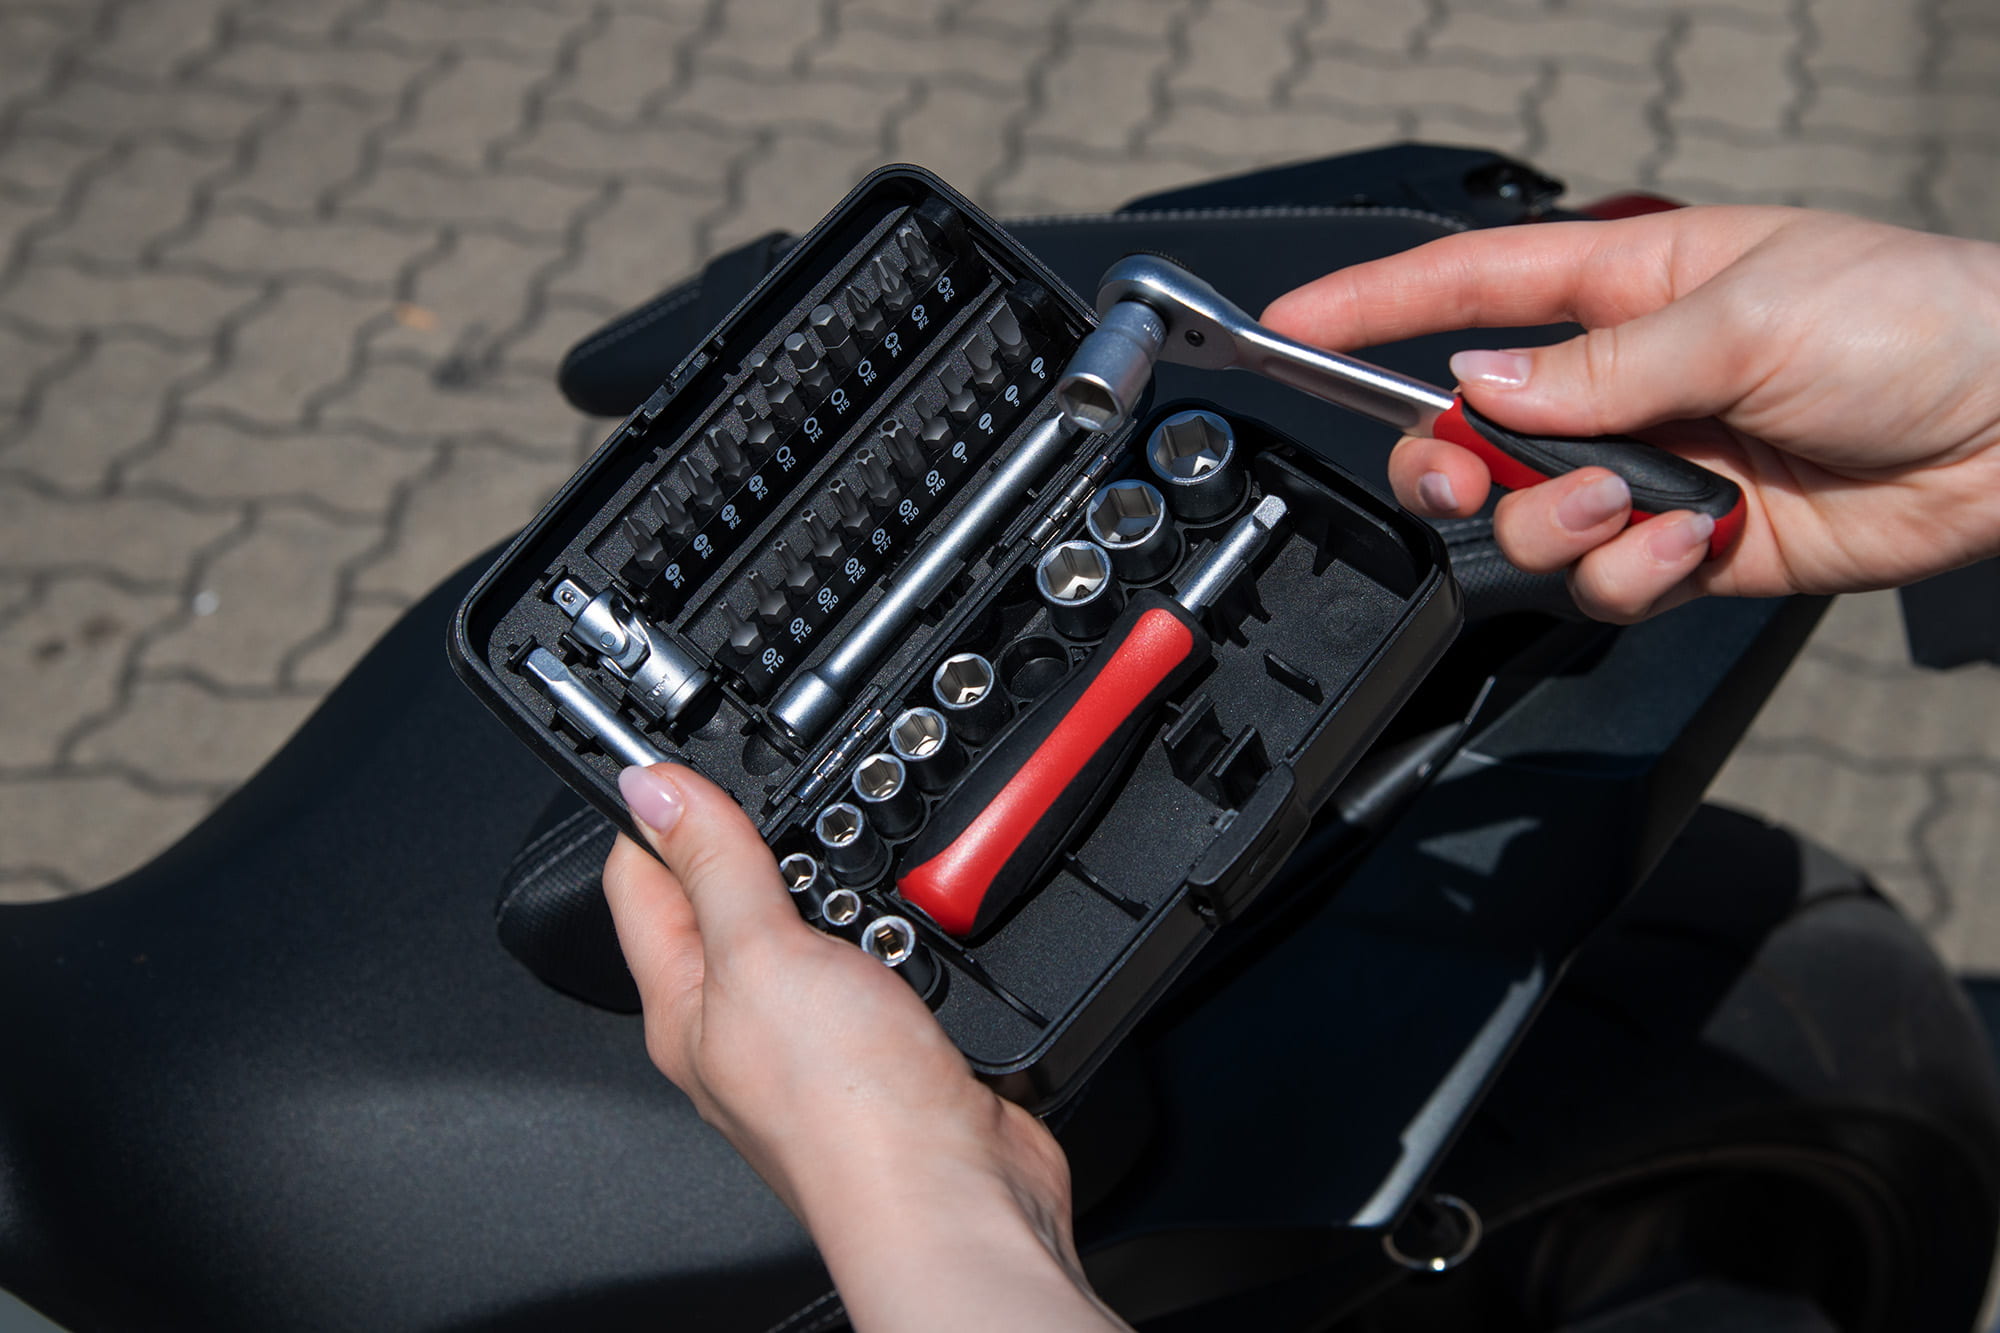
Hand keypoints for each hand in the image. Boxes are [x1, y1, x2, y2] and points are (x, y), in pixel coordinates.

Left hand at [602, 763, 1128, 1331]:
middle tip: (798, 788)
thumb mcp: (763, 956)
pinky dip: (907, 920)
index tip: (690, 747)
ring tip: (866, 847)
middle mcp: (742, 1017)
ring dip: (846, 878)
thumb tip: (651, 789)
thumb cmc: (847, 1118)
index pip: (640, 873)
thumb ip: (715, 865)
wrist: (959, 1195)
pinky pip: (888, 950)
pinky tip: (922, 907)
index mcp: (683, 1001)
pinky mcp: (890, 1036)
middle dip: (766, 834)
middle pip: (732, 888)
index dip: (658, 802)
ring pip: (818, 916)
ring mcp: (818, 1028)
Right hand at [1262, 206, 1999, 620]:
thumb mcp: (1745, 317)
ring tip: (1641, 503)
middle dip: (1452, 463)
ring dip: (1561, 524)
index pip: (1466, 289)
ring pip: (1528, 519)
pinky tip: (1693, 543)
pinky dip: (1633, 574)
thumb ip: (1599, 367)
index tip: (1293, 324)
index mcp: (1626, 286)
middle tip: (1471, 474)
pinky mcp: (1687, 544)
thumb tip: (1481, 388)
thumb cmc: (1915, 321)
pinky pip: (1605, 579)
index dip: (1371, 305)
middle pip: (1470, 431)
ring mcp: (1648, 467)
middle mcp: (1621, 381)